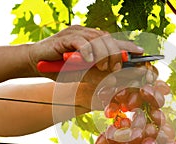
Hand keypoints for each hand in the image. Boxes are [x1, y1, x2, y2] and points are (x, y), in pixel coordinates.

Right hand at [28, 25, 143, 79]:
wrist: (35, 63)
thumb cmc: (59, 69)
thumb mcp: (82, 74)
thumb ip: (97, 74)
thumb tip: (115, 78)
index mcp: (92, 41)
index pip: (114, 41)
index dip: (128, 46)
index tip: (141, 53)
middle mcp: (85, 34)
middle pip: (108, 39)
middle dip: (116, 54)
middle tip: (115, 68)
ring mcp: (75, 33)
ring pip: (97, 39)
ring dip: (104, 54)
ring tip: (104, 67)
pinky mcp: (64, 37)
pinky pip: (80, 41)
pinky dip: (88, 50)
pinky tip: (90, 61)